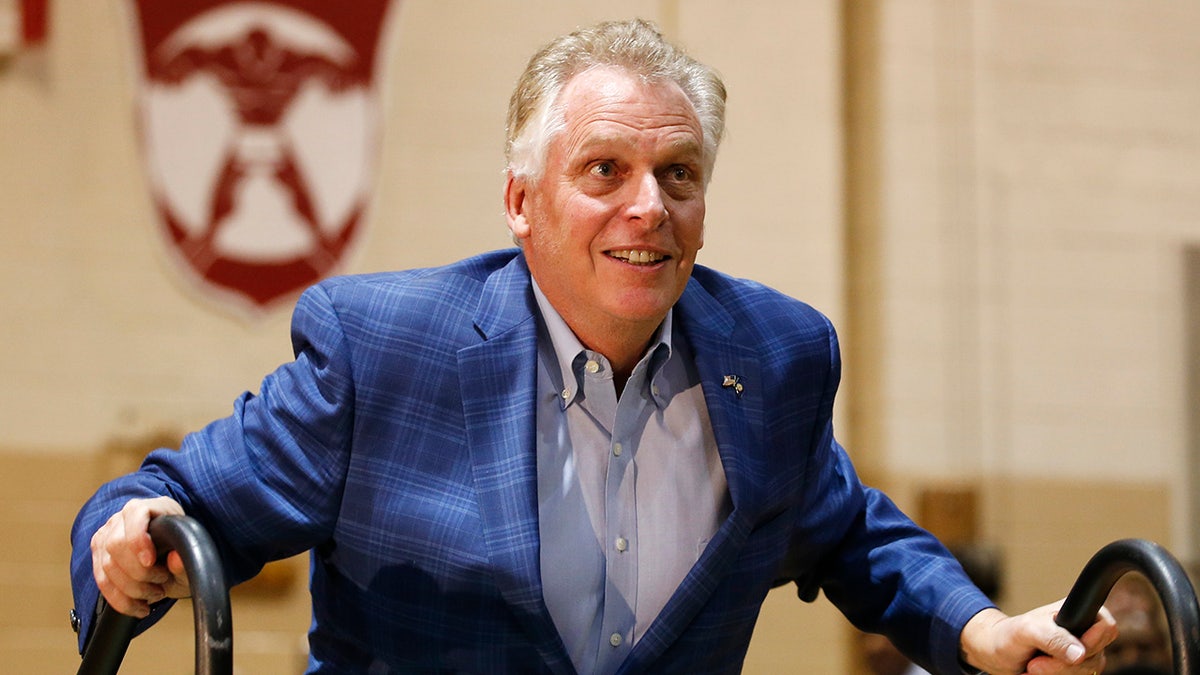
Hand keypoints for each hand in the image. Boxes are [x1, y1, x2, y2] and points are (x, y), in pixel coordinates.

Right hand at [90, 497, 190, 617]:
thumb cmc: (182, 553)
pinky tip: (139, 607)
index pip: (135, 513)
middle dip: (139, 572)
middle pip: (116, 544)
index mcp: (153, 507)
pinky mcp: (99, 555)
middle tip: (161, 582)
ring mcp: (108, 535)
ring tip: (156, 594)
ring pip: (107, 566)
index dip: (138, 539)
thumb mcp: (193, 556)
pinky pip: (102, 581)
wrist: (172, 559)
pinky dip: (120, 600)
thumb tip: (176, 559)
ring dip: (132, 588)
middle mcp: (124, 517)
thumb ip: (187, 558)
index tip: (149, 562)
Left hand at [960, 600, 1116, 674]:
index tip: (1068, 652)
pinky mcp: (1073, 671)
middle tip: (1036, 663)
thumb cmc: (1008, 635)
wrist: (995, 654)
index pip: (1106, 627)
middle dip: (1064, 665)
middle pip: (1096, 657)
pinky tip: (1036, 674)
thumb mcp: (1027, 631)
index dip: (1093, 641)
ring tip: (1032, 668)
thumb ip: (1052, 638)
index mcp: (1077, 614)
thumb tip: (1080, 653)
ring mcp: (1080, 655)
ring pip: (1088, 673)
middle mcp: (1083, 634)